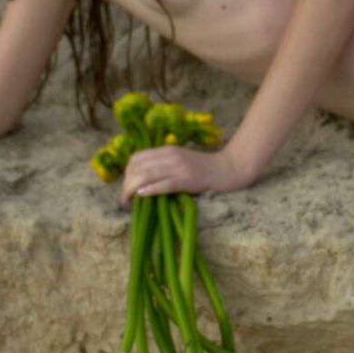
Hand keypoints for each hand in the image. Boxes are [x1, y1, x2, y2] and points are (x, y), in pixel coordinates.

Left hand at [119, 144, 254, 206]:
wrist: (228, 168)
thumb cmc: (204, 167)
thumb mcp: (181, 159)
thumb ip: (164, 164)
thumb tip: (142, 179)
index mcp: (167, 150)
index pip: (136, 158)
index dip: (126, 173)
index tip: (126, 186)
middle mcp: (170, 156)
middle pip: (137, 168)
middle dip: (125, 184)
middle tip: (125, 199)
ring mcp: (178, 167)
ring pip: (145, 176)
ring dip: (131, 190)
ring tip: (128, 202)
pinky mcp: (187, 180)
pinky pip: (163, 184)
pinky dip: (149, 190)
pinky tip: (141, 196)